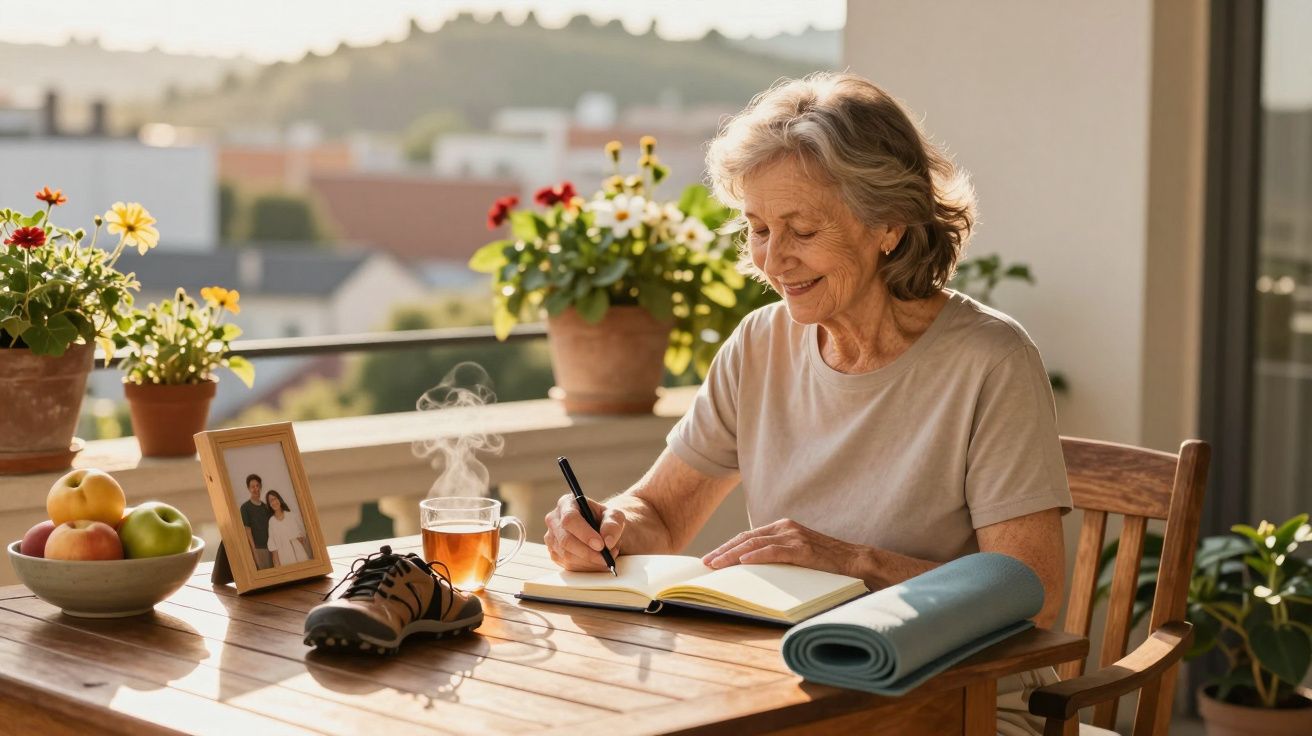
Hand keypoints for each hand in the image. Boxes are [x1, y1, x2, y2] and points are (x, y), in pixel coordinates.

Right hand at [544, 493, 625, 570]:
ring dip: (590, 561)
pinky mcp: (555, 554)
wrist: (601, 529)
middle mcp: (554, 520)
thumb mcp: (614, 516)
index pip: (570, 519)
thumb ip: (613, 524)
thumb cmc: (605, 519)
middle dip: (588, 552)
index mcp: (567, 503)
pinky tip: (598, 561)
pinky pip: (569, 565)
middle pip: (566, 540)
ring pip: (567, 556)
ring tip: (608, 557)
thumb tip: (607, 541)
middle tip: (606, 558)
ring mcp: (552, 538)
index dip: (584, 534)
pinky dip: (587, 567)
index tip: (601, 545)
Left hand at [702, 518, 866, 577]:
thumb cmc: (826, 565)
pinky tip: (742, 563)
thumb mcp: (797, 557)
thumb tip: (750, 571)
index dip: (727, 548)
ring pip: (755, 544)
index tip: (710, 558)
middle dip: (723, 551)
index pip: (747, 537)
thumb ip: (777, 558)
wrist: (857, 563)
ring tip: (716, 565)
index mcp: (782, 528)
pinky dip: (756, 557)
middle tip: (705, 564)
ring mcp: (794, 536)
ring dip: (732, 555)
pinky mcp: (803, 549)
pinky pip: (774, 551)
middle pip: (746, 539)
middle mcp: (785, 528)